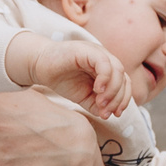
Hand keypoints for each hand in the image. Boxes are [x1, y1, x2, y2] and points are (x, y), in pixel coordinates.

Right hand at [6, 31, 133, 120]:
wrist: (40, 66)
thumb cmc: (62, 78)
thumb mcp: (83, 97)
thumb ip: (96, 104)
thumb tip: (107, 113)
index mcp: (107, 70)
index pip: (124, 84)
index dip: (124, 100)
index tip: (115, 114)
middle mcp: (105, 60)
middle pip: (123, 79)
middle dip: (118, 98)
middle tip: (105, 111)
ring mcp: (97, 53)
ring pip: (117, 70)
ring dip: (112, 91)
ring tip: (100, 103)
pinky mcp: (87, 50)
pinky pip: (104, 63)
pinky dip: (105, 78)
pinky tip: (97, 90)